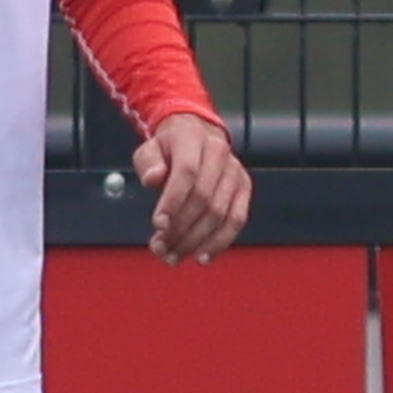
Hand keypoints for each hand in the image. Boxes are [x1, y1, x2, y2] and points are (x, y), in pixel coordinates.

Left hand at [129, 109, 253, 263]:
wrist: (197, 136)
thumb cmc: (169, 148)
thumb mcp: (150, 149)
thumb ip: (148, 163)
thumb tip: (152, 178)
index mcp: (192, 138)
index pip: (186, 172)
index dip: (173, 201)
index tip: (158, 225)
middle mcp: (219, 154)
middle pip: (204, 197)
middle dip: (180, 229)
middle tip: (160, 248)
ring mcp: (235, 172)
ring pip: (220, 213)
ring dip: (196, 241)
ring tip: (173, 256)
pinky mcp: (243, 188)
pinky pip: (237, 220)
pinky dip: (220, 242)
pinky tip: (202, 256)